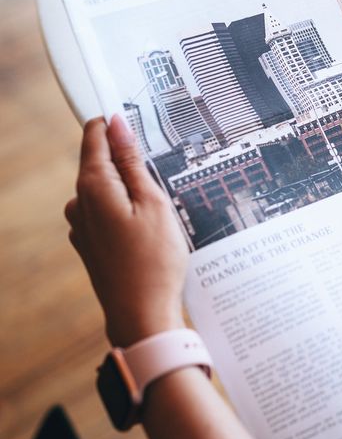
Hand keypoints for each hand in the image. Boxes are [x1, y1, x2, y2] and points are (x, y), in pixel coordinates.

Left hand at [65, 115, 187, 346]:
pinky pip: (108, 212)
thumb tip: (118, 123)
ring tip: (166, 203)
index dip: (117, 123)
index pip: (94, 134)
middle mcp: (79, 203)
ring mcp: (82, 226)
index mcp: (93, 186)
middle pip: (102, 161)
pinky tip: (153, 228)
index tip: (142, 120)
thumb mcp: (154, 202)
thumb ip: (133, 161)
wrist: (143, 317)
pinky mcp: (91, 244)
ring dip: (132, 188)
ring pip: (107, 188)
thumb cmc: (154, 262)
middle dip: (130, 158)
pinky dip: (128, 211)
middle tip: (166, 168)